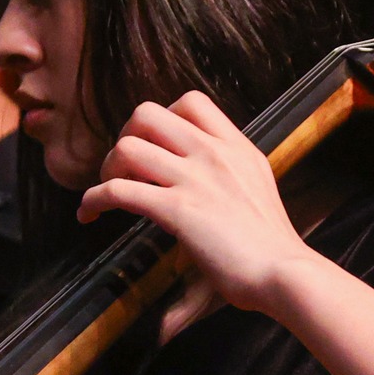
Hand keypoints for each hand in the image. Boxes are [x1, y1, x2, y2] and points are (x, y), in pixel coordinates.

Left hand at [79, 92, 322, 313]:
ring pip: (127, 147)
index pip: (190, 101)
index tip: (154, 146)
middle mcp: (213, 154)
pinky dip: (93, 200)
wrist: (284, 273)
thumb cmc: (272, 247)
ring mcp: (195, 179)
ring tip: (107, 192)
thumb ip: (229, 180)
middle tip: (124, 167)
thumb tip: (206, 194)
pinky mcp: (177, 210)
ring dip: (107, 169)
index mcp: (236, 147)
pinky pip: (118, 190)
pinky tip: (89, 215)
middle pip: (147, 113)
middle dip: (125, 136)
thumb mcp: (257, 193)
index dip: (160, 119)